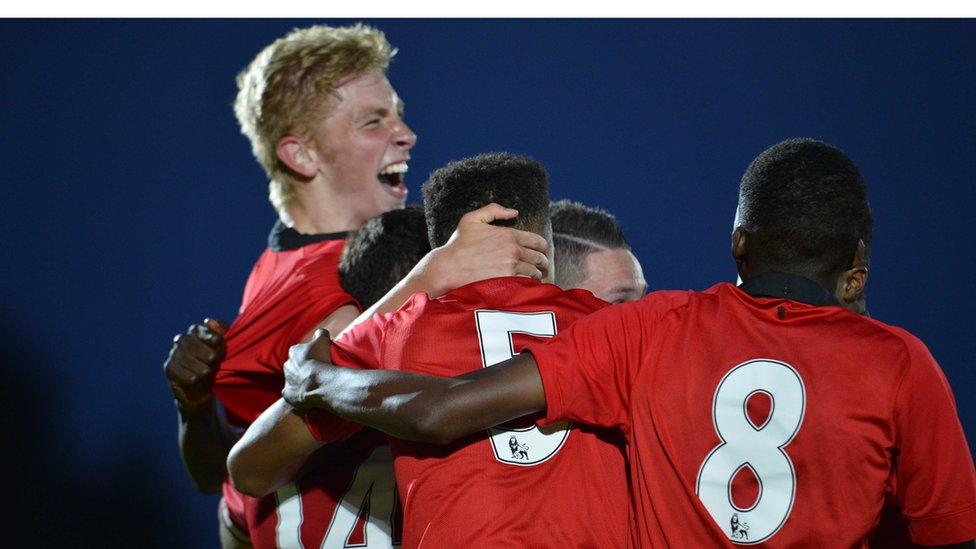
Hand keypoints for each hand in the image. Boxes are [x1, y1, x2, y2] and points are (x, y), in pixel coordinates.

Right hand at [164, 318, 227, 412]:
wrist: (203, 391)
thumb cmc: (214, 367)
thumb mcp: (222, 351)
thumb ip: (220, 333)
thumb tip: (209, 321)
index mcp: (196, 332)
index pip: (200, 329)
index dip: (211, 337)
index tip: (218, 346)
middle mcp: (182, 340)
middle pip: (191, 342)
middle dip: (206, 353)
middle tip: (215, 362)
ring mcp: (174, 353)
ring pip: (184, 357)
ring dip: (199, 366)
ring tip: (207, 373)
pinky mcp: (169, 367)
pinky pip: (177, 370)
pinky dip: (189, 376)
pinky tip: (196, 380)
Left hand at [283, 329, 333, 409]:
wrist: (319, 382)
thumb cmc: (320, 360)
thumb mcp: (323, 340)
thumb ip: (321, 333)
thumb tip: (321, 332)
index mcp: (294, 352)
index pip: (299, 351)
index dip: (308, 355)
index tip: (317, 359)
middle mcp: (287, 365)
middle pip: (294, 366)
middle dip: (303, 369)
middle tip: (316, 372)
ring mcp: (287, 381)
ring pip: (293, 380)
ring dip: (301, 382)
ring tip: (314, 384)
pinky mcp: (288, 394)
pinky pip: (292, 394)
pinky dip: (298, 395)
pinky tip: (308, 395)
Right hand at [417, 203, 549, 296]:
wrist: (449, 268)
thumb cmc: (458, 244)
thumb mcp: (472, 219)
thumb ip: (494, 210)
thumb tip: (514, 212)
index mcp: (508, 235)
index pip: (537, 241)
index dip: (543, 247)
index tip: (543, 251)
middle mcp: (513, 251)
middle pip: (539, 258)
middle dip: (543, 262)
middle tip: (543, 267)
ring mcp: (511, 268)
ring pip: (534, 272)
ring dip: (536, 275)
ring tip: (535, 277)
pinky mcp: (507, 282)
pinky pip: (525, 284)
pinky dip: (528, 285)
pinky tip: (526, 286)